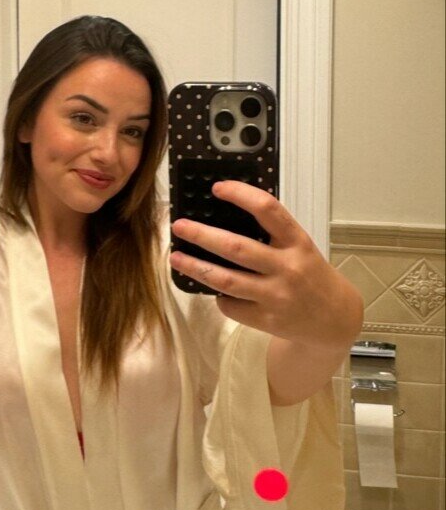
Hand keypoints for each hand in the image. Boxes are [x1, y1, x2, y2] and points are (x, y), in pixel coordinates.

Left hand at [170, 181, 362, 353]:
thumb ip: (272, 233)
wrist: (333, 319)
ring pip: (226, 280)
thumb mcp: (300, 246)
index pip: (268, 210)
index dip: (241, 195)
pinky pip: (232, 305)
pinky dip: (219, 296)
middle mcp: (287, 267)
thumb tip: (225, 215)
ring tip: (176, 257)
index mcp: (297, 242)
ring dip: (196, 268)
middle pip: (236, 248)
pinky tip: (214, 288)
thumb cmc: (311, 274)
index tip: (217, 188)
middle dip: (202, 235)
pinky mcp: (267, 320)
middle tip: (179, 226)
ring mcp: (276, 296)